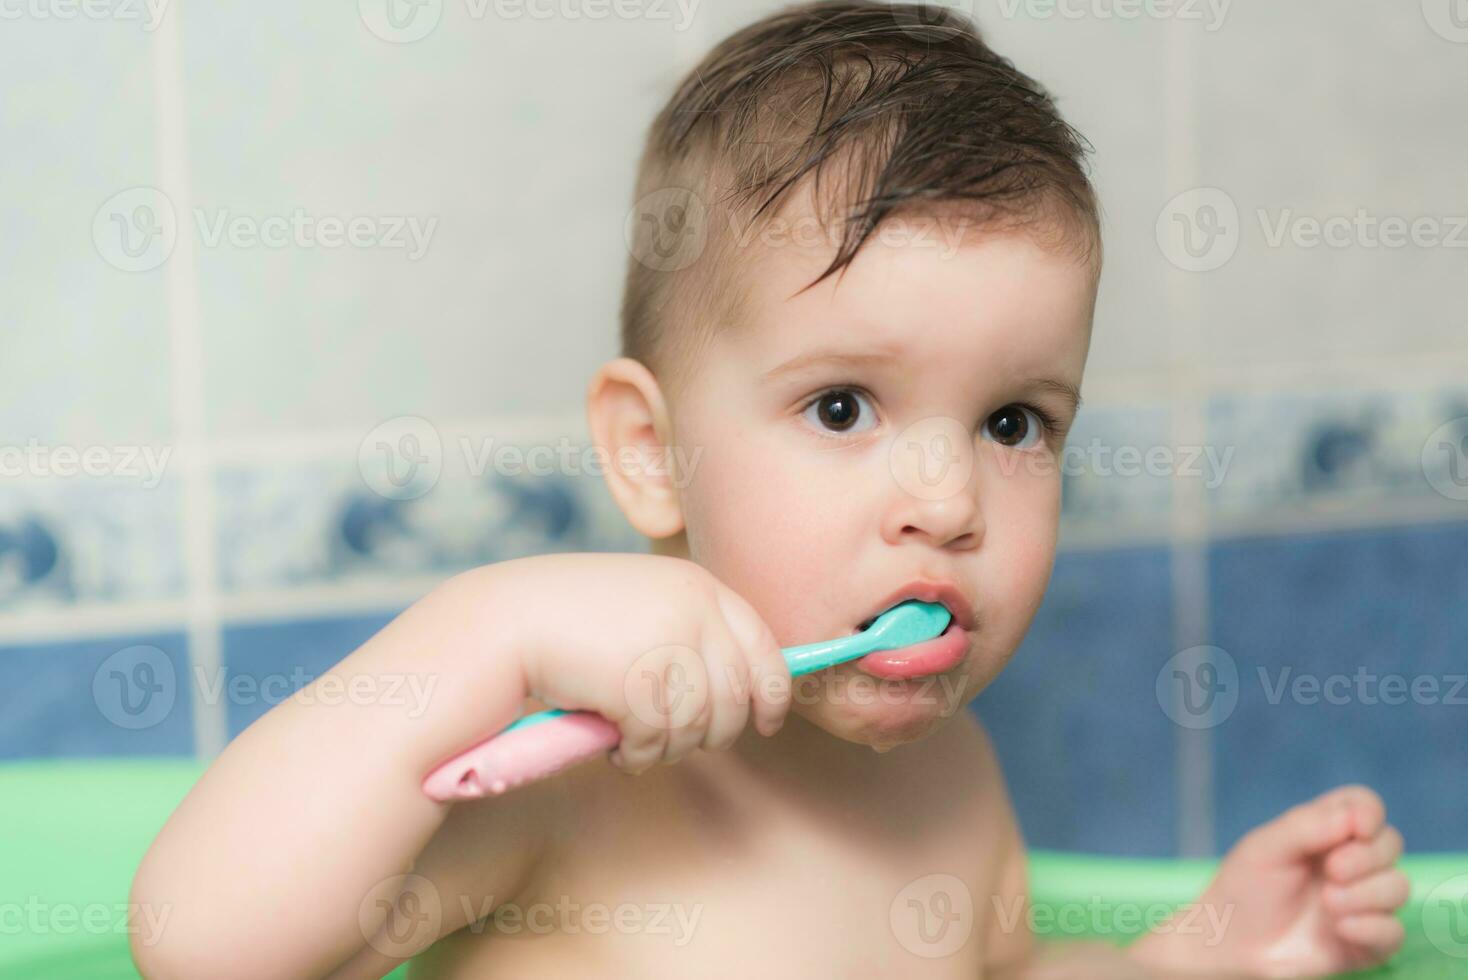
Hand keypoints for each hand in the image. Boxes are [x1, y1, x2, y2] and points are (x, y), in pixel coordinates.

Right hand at [489, 552, 790, 774]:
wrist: (504, 624)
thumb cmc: (569, 621)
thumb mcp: (643, 605)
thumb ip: (690, 631)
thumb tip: (744, 692)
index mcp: (698, 584)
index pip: (764, 646)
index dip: (773, 692)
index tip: (767, 720)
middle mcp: (693, 609)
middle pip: (737, 698)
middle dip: (713, 733)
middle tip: (676, 741)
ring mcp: (668, 644)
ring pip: (701, 727)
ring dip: (670, 748)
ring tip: (636, 740)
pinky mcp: (639, 682)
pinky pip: (659, 742)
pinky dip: (639, 756)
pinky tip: (615, 746)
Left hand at [1129, 784, 1407, 977]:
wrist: (1233, 943)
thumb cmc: (1245, 887)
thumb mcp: (1265, 847)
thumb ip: (1307, 826)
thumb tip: (1355, 817)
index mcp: (1326, 831)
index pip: (1365, 806)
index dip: (1370, 812)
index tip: (1357, 829)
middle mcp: (1352, 862)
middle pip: (1391, 843)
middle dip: (1366, 857)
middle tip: (1331, 871)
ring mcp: (1362, 901)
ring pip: (1399, 887)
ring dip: (1366, 894)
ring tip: (1328, 904)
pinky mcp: (1367, 941)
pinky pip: (1394, 931)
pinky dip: (1372, 928)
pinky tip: (1340, 929)